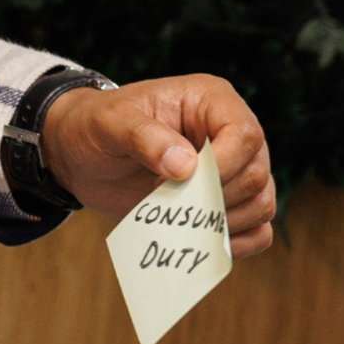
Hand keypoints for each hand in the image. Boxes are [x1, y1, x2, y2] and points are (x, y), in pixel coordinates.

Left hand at [43, 76, 277, 256]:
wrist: (81, 154)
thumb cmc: (95, 126)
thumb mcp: (110, 123)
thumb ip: (144, 138)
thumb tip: (186, 167)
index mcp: (212, 101)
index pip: (245, 135)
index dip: (222, 167)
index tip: (178, 182)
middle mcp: (230, 133)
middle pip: (256, 174)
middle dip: (215, 199)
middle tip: (169, 203)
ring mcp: (232, 169)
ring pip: (261, 203)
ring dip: (225, 223)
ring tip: (181, 222)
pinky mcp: (226, 201)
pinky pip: (257, 228)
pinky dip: (238, 242)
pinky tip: (202, 242)